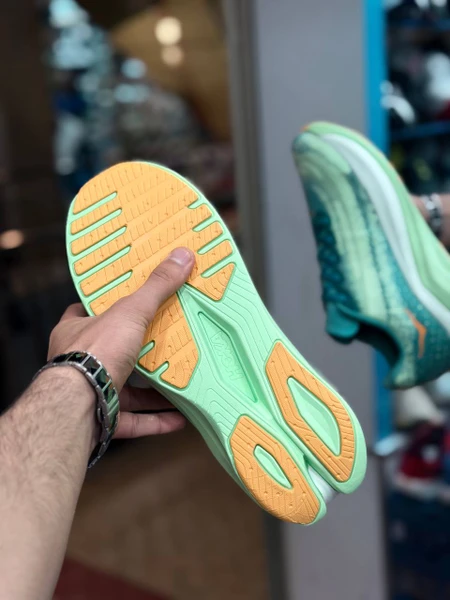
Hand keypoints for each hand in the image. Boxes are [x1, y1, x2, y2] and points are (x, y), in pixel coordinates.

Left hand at [48, 247, 194, 438]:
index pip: (88, 313)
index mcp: (77, 331)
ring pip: (126, 390)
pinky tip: (180, 417)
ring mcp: (92, 392)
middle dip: (140, 352)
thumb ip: (156, 287)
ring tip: (181, 382)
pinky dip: (157, 420)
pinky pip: (134, 419)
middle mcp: (81, 362)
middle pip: (112, 353)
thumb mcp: (130, 311)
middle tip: (166, 344)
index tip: (132, 303)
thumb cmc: (94, 353)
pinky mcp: (104, 418)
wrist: (79, 406)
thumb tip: (181, 257)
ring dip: (154, 391)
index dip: (108, 307)